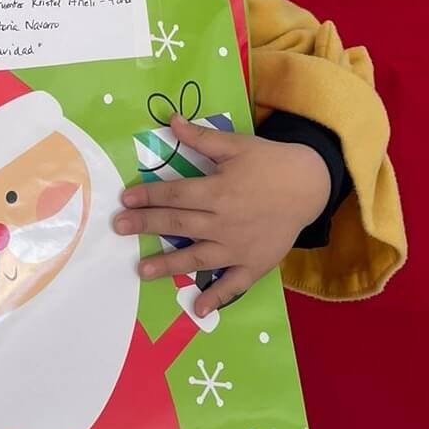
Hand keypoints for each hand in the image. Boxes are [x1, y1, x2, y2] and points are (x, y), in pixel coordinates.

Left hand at [114, 114, 330, 316]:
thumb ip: (201, 138)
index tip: (125, 199)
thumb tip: (171, 120)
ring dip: (168, 264)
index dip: (149, 196)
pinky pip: (233, 284)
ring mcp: (238, 247)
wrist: (309, 185)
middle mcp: (224, 222)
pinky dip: (216, 297)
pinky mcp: (254, 263)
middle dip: (146, 225)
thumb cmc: (269, 162)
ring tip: (141, 270)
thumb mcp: (236, 145)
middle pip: (179, 224)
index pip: (175, 194)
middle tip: (119, 227)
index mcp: (218, 191)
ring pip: (197, 257)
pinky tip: (197, 308)